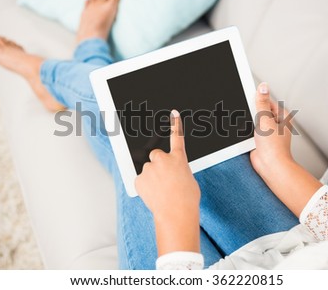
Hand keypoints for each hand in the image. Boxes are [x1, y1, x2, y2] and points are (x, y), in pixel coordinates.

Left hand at [135, 110, 200, 254]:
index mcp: (178, 158)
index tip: (173, 114)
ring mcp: (149, 168)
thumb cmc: (187, 199)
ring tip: (161, 191)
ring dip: (152, 177)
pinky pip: (141, 180)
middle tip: (164, 179)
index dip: (175, 125)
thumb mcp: (189, 180)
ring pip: (148, 169)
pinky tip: (154, 195)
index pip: (177, 137)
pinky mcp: (139, 178)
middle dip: (158, 164)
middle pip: (156, 155)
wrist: (176, 213)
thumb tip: (173, 173)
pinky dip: (146, 187)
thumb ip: (179, 170)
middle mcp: (162, 159)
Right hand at [249, 83, 321, 216]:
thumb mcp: (266, 120)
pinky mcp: (259, 140)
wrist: (270, 166)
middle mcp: (276, 123)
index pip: (267, 101)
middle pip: (259, 111)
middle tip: (249, 117)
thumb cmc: (274, 148)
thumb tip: (263, 87)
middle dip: (251, 113)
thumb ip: (262, 103)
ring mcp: (267, 132)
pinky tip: (245, 135)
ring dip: (248, 124)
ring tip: (250, 129)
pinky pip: (250, 131)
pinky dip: (246, 132)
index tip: (249, 99)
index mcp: (282, 116)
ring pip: (253, 121)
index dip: (257, 100)